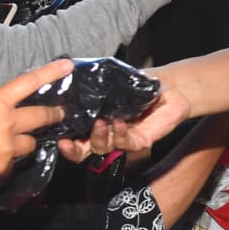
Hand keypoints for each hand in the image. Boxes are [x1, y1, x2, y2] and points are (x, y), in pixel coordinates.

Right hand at [0, 58, 71, 184]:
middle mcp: (7, 123)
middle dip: (53, 115)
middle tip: (59, 114)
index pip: (28, 83)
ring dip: (25, 142)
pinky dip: (6, 160)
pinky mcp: (4, 167)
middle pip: (41, 116)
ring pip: (30, 143)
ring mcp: (8, 147)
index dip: (50, 73)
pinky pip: (13, 162)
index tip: (68, 66)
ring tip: (12, 143)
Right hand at [72, 67, 193, 156]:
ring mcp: (122, 138)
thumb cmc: (141, 84)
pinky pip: (126, 144)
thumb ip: (98, 85)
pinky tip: (120, 123)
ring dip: (98, 137)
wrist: (170, 88)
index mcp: (96, 120)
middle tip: (66, 143)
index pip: (77, 137)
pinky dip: (120, 135)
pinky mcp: (140, 141)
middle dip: (74, 150)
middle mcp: (107, 133)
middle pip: (85, 150)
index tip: (58, 138)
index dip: (67, 142)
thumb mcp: (115, 81)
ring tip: (100, 123)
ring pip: (103, 148)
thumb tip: (78, 79)